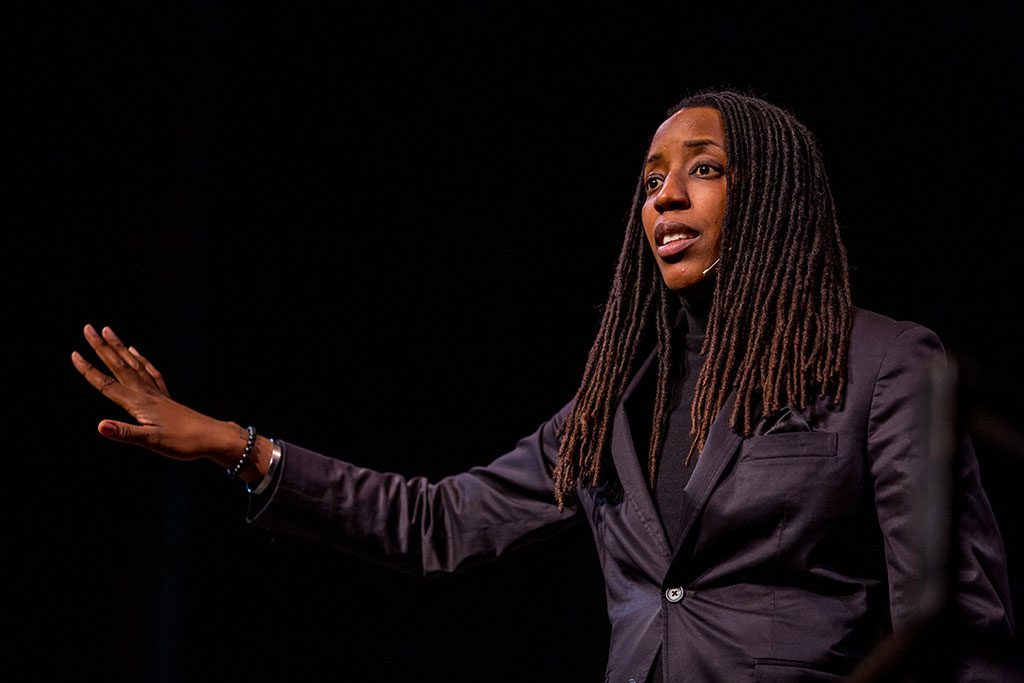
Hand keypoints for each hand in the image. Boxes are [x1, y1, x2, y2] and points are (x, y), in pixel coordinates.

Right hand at [72, 324, 245, 463]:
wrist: (212, 437)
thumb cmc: (183, 443)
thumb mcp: (151, 442)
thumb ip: (124, 433)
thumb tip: (99, 425)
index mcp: (139, 403)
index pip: (107, 384)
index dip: (89, 370)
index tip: (74, 353)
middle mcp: (146, 393)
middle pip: (119, 366)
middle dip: (102, 347)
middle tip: (88, 328)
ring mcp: (157, 393)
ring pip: (134, 364)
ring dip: (119, 347)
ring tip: (109, 331)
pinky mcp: (166, 397)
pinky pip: (151, 372)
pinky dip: (141, 360)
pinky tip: (136, 352)